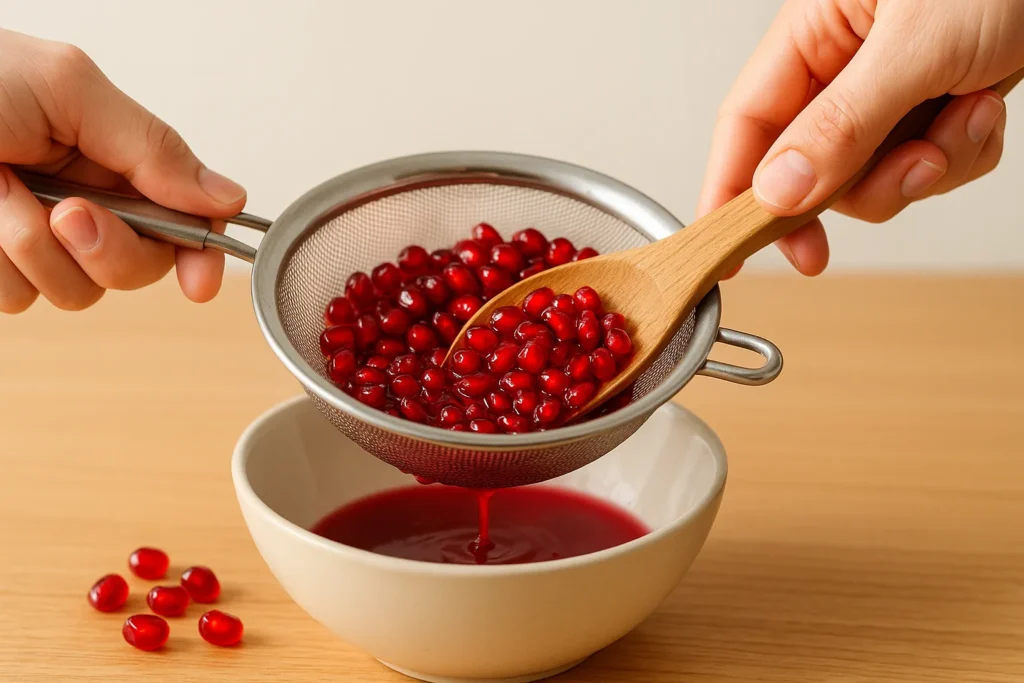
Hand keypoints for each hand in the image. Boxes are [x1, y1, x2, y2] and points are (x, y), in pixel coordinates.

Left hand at [0, 29, 246, 312]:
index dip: (200, 254)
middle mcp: (86, 205)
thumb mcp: (69, 90)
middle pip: (139, 267)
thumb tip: (227, 197)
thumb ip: (153, 148)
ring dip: (33, 249)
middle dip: (105, 247)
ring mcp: (39, 242)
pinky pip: (18, 299)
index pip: (183, 219)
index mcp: (115, 160)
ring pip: (77, 291)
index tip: (199, 283)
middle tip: (65, 211)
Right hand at [698, 0, 1023, 275]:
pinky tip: (985, 106)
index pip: (746, 125)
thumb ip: (842, 124)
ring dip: (927, 165)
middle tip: (903, 181)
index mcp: (812, 33)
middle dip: (863, 183)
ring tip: (968, 114)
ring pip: (874, 176)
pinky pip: (927, 166)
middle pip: (811, 167)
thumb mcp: (916, 46)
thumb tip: (778, 192)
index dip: (729, 193)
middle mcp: (841, 67)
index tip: (728, 255)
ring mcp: (889, 91)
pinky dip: (963, 152)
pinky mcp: (934, 107)